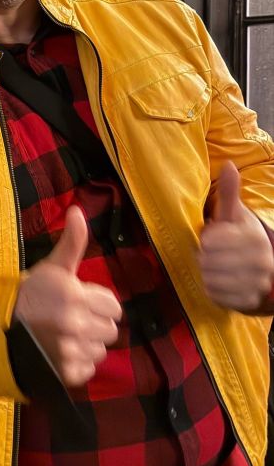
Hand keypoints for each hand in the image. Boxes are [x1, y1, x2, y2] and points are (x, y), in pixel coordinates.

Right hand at [14, 207, 121, 386]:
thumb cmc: (30, 293)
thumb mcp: (52, 266)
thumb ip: (72, 241)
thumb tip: (78, 209)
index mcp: (75, 296)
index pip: (113, 306)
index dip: (98, 303)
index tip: (80, 302)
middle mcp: (75, 324)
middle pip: (111, 330)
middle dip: (95, 323)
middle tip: (72, 318)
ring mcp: (70, 351)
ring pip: (101, 350)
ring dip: (88, 344)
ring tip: (65, 335)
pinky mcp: (66, 373)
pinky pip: (89, 369)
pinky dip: (78, 362)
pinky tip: (61, 351)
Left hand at [198, 160, 273, 311]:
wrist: (261, 265)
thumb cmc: (238, 234)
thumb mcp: (233, 213)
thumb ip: (229, 192)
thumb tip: (228, 165)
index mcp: (253, 237)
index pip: (210, 241)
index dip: (206, 238)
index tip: (213, 236)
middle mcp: (259, 262)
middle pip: (207, 261)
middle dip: (204, 256)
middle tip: (212, 253)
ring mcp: (256, 283)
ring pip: (209, 278)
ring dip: (206, 271)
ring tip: (215, 264)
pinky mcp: (248, 301)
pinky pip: (214, 294)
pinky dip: (211, 287)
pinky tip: (219, 278)